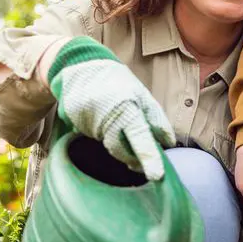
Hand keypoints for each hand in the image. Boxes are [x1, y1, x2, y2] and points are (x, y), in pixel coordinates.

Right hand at [52, 58, 175, 179]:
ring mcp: (87, 119)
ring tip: (114, 120)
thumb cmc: (118, 83)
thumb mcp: (142, 95)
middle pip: (120, 149)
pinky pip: (89, 137)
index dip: (149, 157)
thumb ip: (156, 119)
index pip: (140, 136)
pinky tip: (99, 117)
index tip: (156, 175)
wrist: (81, 66)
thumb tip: (169, 142)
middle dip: (131, 158)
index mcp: (128, 107)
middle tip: (137, 161)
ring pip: (105, 144)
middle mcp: (106, 115)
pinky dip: (98, 132)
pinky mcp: (73, 122)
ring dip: (113, 140)